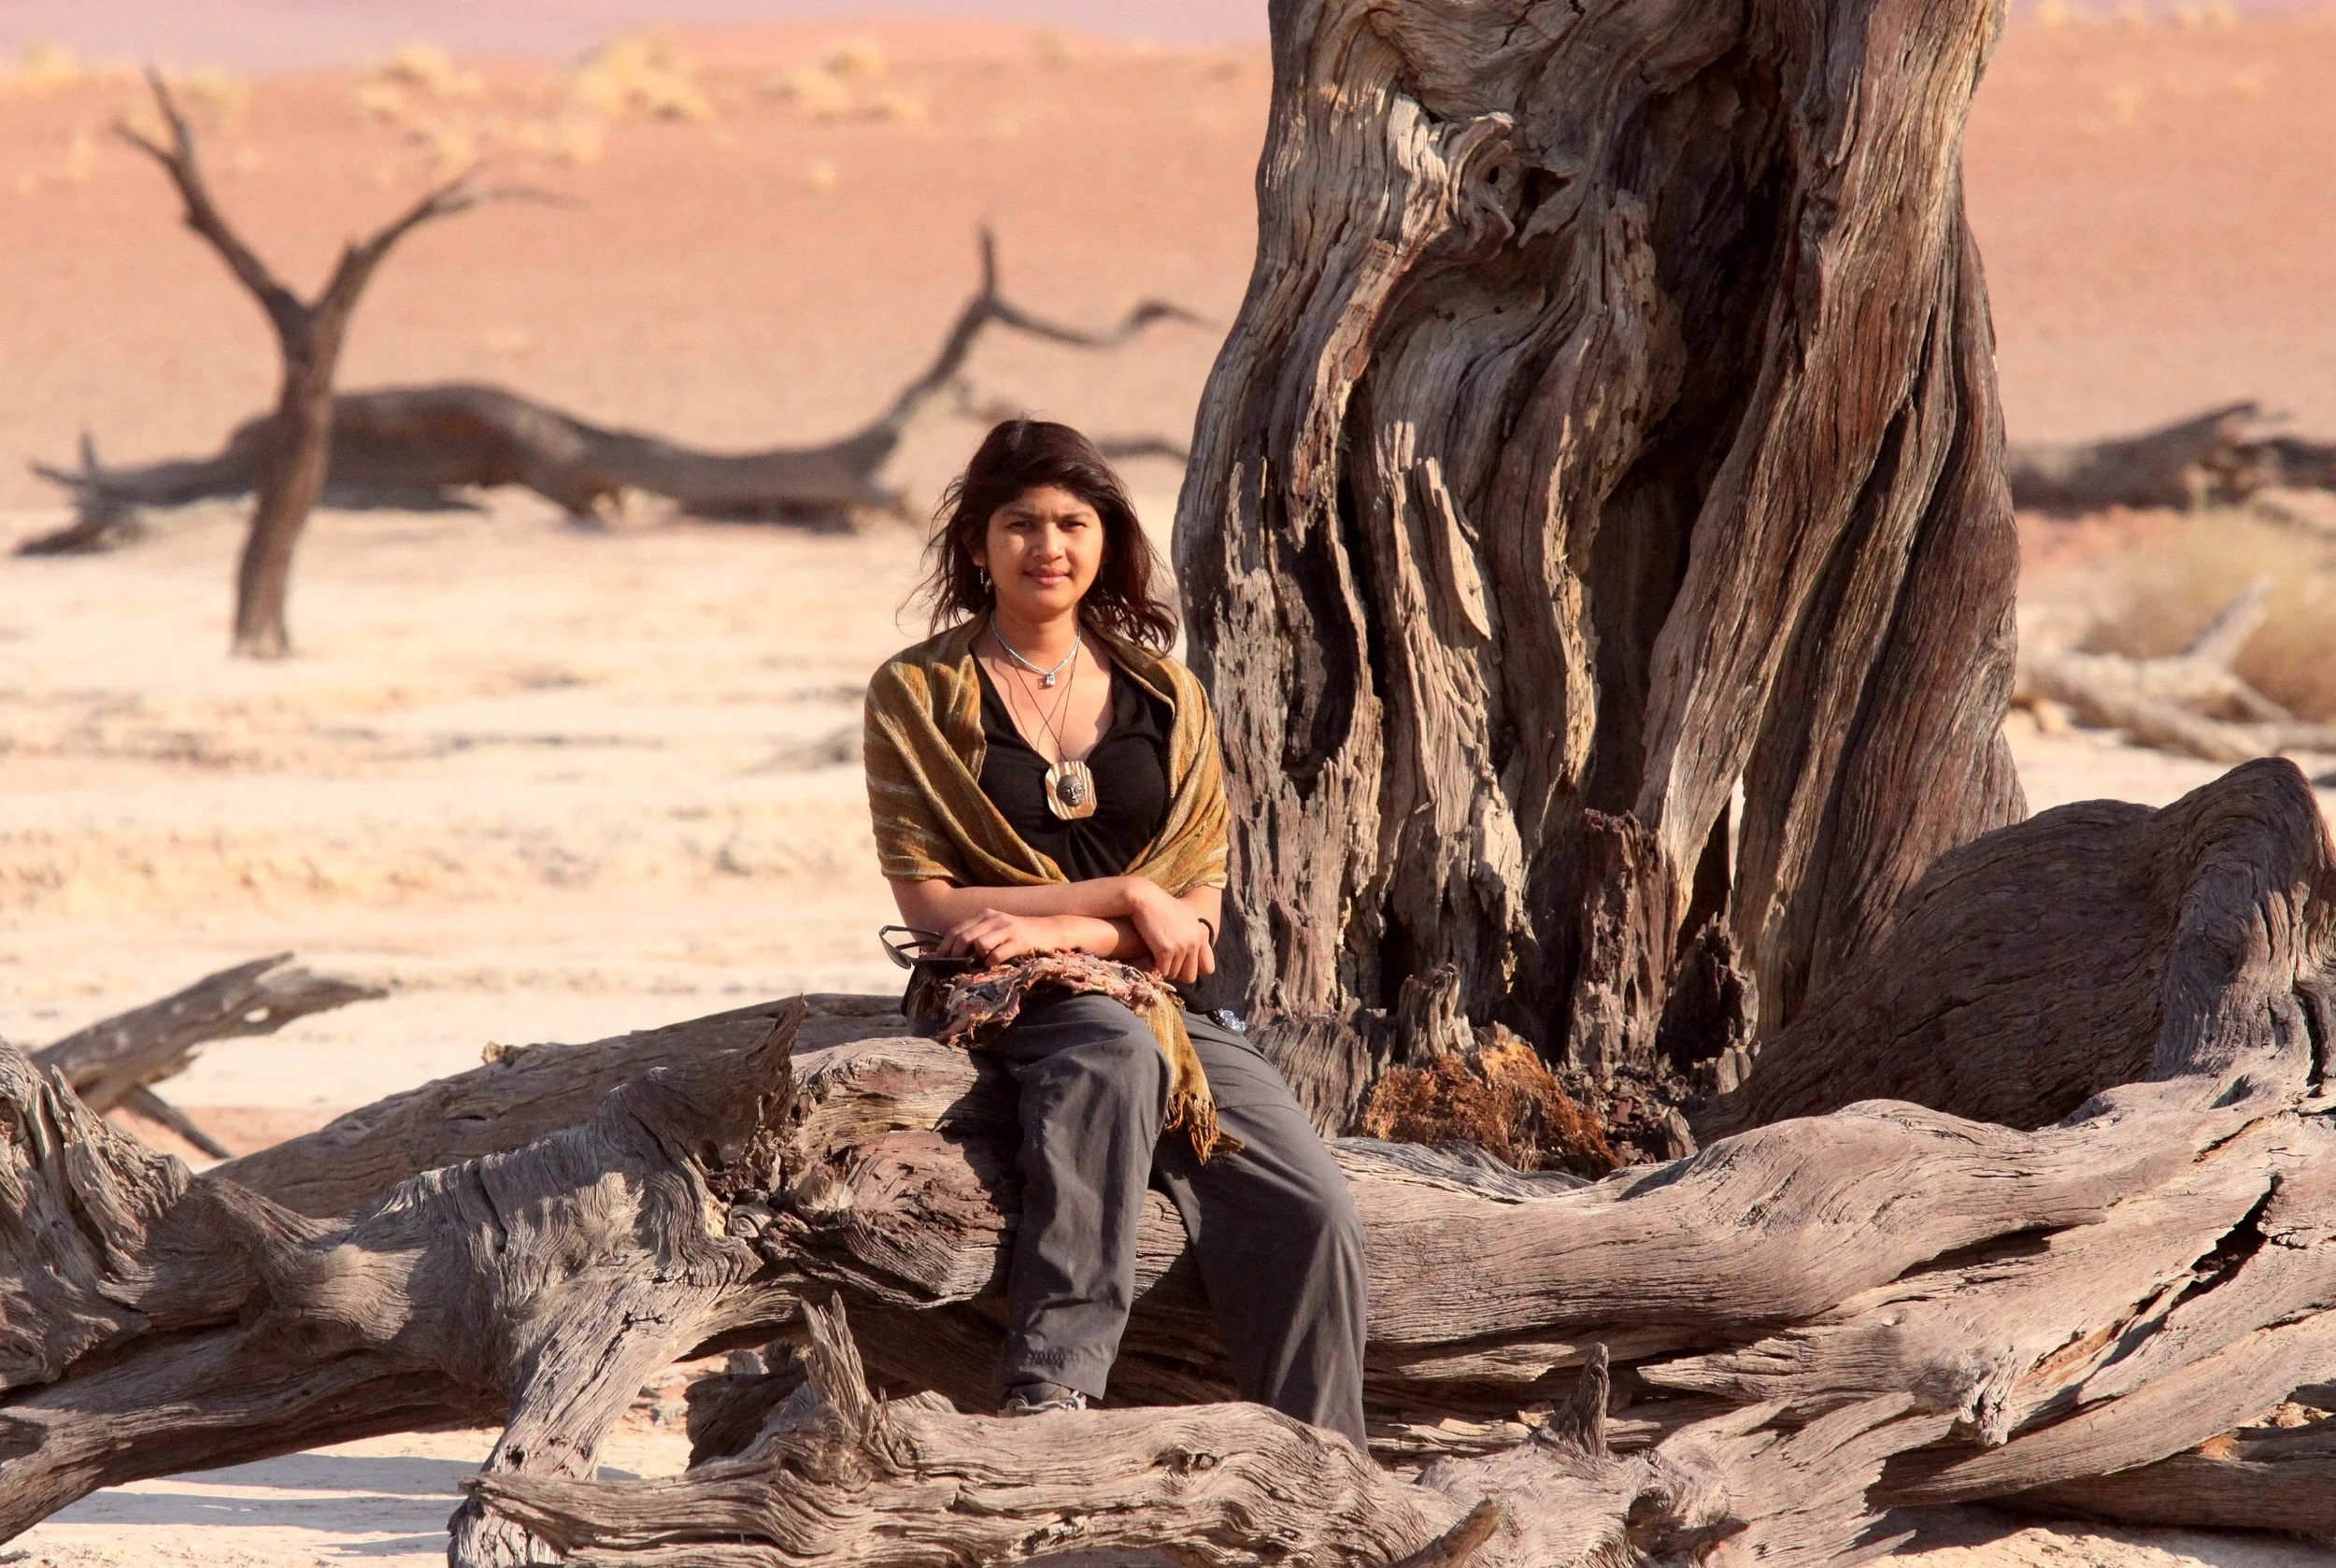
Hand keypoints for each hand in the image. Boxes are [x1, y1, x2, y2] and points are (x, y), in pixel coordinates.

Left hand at [940, 910, 1064, 967]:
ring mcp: (1007, 929)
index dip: (943, 946)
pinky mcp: (1019, 941)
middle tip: (950, 968)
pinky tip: (991, 966)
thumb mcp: (997, 929)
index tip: (934, 960)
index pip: (957, 930)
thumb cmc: (1019, 934)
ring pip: (978, 944)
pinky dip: (990, 963)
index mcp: (985, 915)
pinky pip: (997, 954)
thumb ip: (977, 936)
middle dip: (953, 955)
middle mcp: (994, 918)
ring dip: (972, 959)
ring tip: (973, 967)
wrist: (1050, 931)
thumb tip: (953, 953)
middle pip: (964, 937)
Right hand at [1124, 882, 1216, 985]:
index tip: (1183, 964)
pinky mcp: (1166, 950)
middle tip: (1168, 966)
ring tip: (1158, 958)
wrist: (1145, 898)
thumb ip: (1194, 934)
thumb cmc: (1162, 906)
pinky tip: (1151, 957)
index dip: (1195, 970)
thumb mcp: (1186, 917)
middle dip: (1179, 974)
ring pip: (1175, 974)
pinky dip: (1156, 968)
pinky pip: (1163, 971)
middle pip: (1191, 976)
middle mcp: (1194, 942)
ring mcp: (1181, 947)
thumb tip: (1196, 950)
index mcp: (1201, 935)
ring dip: (1165, 970)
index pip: (1208, 968)